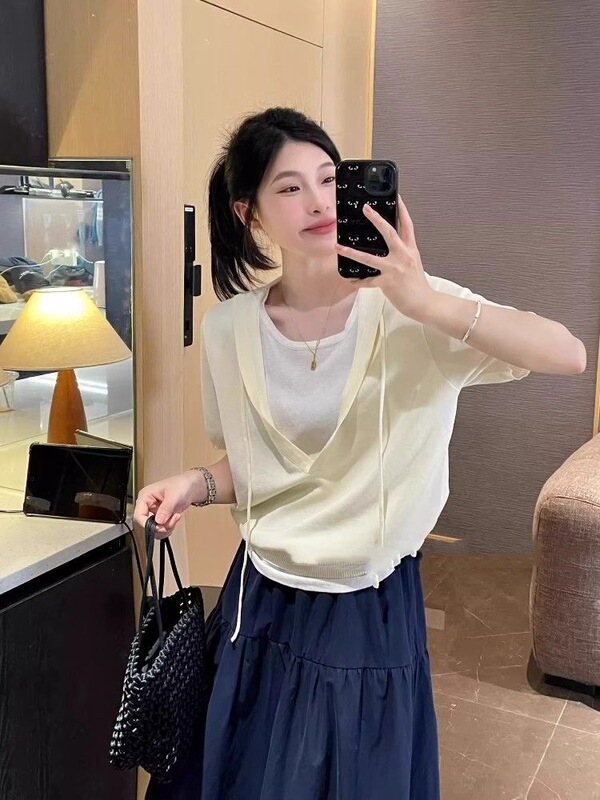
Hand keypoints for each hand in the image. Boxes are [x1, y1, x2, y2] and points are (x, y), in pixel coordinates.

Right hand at [133, 471, 198, 538]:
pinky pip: (161, 529)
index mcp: (145, 497)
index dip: (146, 524)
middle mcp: (147, 506)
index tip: (159, 527)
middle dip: (160, 526)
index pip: (138, 515)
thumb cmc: (180, 485)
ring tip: (176, 516)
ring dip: (167, 527)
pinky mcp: (161, 517)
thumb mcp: (173, 495)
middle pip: (146, 525)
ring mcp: (154, 512)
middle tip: (172, 520)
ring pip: (154, 529)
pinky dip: (169, 527)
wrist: (191, 487)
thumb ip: (165, 508)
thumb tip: (158, 521)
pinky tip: (175, 518)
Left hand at [335, 195, 434, 320]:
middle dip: (376, 219)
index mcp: (410, 249)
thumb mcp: (413, 263)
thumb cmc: (418, 285)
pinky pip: (368, 281)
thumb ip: (402, 253)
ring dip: (351, 252)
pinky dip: (358, 281)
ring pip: (369, 258)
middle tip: (365, 208)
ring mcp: (395, 268)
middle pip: (389, 232)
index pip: (407, 225)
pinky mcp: (387, 282)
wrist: (424, 303)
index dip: (402, 209)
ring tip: (338, 247)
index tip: (396, 196)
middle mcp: (403, 255)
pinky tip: (351, 281)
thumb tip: (389, 247)